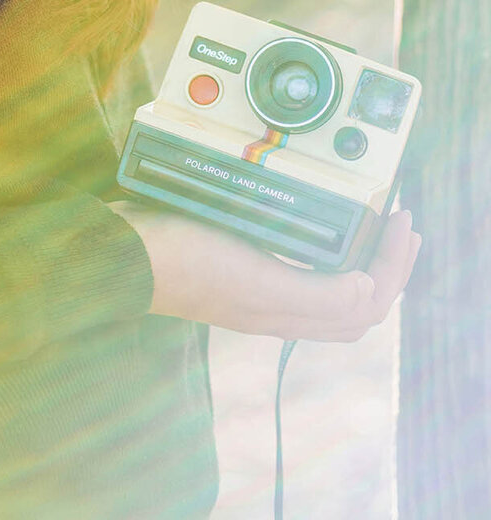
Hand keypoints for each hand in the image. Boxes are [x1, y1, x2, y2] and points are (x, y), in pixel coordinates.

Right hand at [109, 197, 421, 341]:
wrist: (125, 254)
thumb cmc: (187, 264)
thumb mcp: (256, 281)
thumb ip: (315, 294)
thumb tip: (369, 290)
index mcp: (286, 311)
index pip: (364, 305)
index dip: (393, 269)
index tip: (403, 223)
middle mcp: (274, 304)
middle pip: (351, 301)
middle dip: (387, 266)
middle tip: (402, 223)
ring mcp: (251, 283)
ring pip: (326, 283)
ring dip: (358, 256)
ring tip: (371, 224)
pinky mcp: (231, 261)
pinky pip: (293, 262)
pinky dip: (319, 244)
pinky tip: (313, 219)